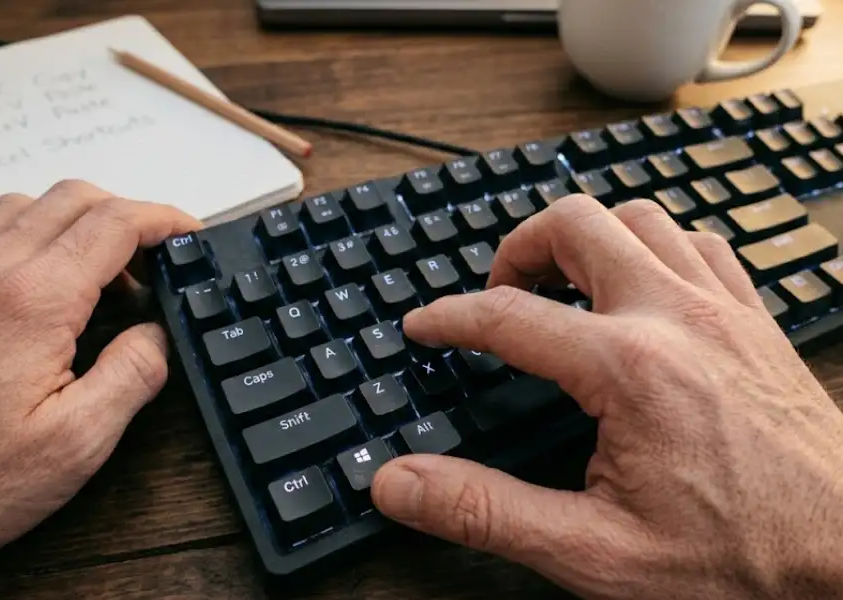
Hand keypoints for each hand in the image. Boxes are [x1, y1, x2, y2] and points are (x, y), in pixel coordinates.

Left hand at [0, 180, 200, 560]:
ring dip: (84, 220)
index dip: (163, 219)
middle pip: (76, 198)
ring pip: (34, 205)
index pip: (114, 223)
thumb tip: (158, 332)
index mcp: (34, 303)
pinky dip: (43, 232)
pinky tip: (59, 278)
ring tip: (111, 269)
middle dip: (131, 214)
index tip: (189, 234)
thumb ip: (133, 373)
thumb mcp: (80, 440)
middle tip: (159, 256)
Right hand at [371, 195, 842, 598]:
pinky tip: (641, 286)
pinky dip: (654, 247)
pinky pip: (698, 243)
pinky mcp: (754, 319)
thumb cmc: (740, 560)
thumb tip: (400, 484)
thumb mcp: (593, 551)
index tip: (425, 325)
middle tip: (498, 291)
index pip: (508, 317)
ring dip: (588, 238)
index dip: (450, 316)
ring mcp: (722, 310)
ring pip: (641, 218)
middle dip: (520, 247)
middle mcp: (674, 318)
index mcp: (627, 369)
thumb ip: (486, 511)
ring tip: (561, 282)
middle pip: (577, 225)